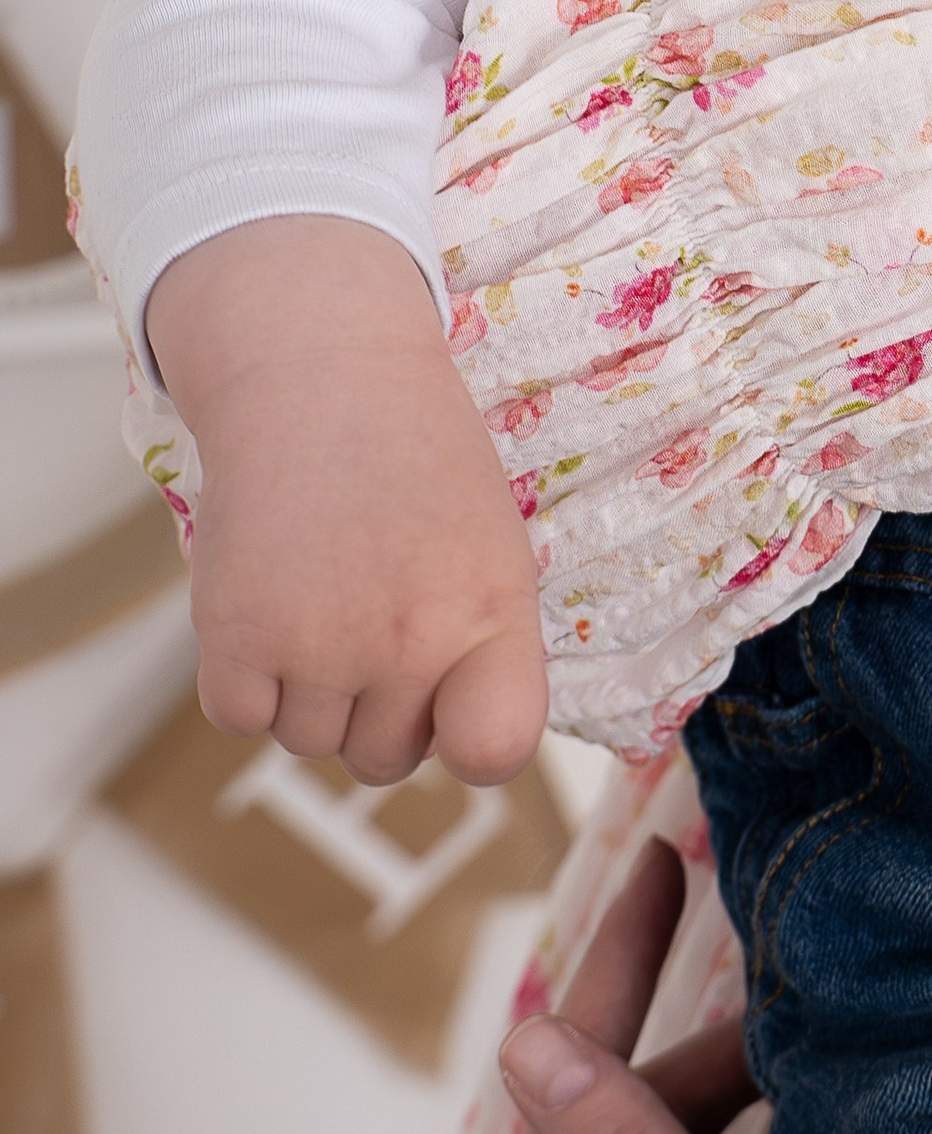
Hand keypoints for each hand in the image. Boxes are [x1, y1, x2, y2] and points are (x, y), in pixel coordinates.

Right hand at [147, 215, 547, 786]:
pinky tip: (271, 605)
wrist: (321, 374)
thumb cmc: (416, 459)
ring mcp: (320, 646)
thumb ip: (487, 652)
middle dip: (375, 707)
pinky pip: (240, 716)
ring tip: (322, 596)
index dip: (469, 742)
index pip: (496, 751)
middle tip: (370, 615)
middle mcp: (411, 643)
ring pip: (307, 741)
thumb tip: (461, 742)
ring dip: (306, 690)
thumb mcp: (494, 550)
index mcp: (494, 617)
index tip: (454, 711)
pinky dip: (246, 679)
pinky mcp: (235, 637)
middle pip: (384, 759)